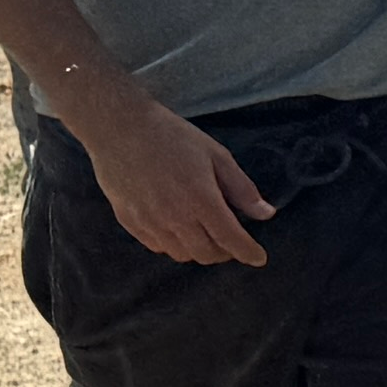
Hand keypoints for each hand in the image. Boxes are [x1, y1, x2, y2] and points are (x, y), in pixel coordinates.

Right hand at [73, 94, 276, 267]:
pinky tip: (178, 228)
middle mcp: (175, 217)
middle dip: (225, 252)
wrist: (119, 128)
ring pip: (182, 254)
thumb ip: (242, 189)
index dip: (248, 253)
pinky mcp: (129, 222)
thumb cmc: (172, 137)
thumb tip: (266, 214)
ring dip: (199, 249)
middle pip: (207, 253)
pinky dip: (173, 244)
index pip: (231, 240)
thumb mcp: (216, 155)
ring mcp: (149, 222)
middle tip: (231, 240)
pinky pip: (157, 246)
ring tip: (204, 233)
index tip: (258, 258)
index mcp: (201, 199)